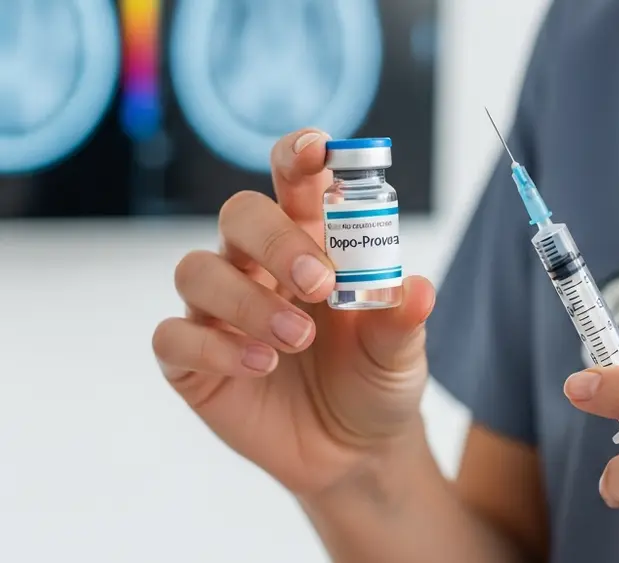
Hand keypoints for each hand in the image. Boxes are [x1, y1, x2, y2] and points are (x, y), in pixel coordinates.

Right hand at [152, 128, 435, 497]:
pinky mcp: (193, 360)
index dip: (297, 155)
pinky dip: (215, 348)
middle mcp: (259, 266)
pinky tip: (261, 366)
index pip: (293, 182)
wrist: (355, 451)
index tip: (317, 149)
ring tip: (297, 339)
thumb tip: (416, 288)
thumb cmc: (376, 381)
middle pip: (239, 215)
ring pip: (197, 270)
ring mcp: (221, 311)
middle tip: (319, 284)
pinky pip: (175, 337)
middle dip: (275, 240)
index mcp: (313, 243)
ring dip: (247, 301)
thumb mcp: (400, 353)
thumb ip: (402, 319)